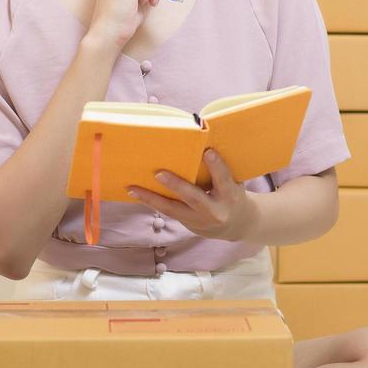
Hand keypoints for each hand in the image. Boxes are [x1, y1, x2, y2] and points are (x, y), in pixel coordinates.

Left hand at [126, 149, 254, 242]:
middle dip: (176, 185)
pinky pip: (167, 212)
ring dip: (151, 198)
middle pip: (194, 197)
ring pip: (172, 209)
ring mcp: (199, 220)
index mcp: (230, 196)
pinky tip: (136, 193)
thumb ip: (220, 170)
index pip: (224, 180)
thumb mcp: (234, 183)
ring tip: (133, 188)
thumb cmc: (232, 194)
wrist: (235, 225)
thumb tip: (201, 142)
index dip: (216, 166)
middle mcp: (215, 210)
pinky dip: (151, 202)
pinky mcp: (187, 223)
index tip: (208, 151)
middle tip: (159, 173)